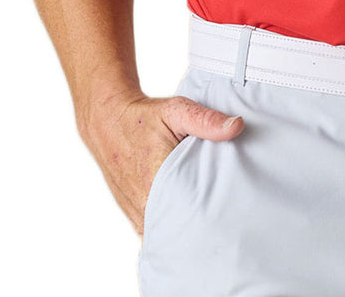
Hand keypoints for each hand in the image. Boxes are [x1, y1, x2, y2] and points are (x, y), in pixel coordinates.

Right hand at [79, 91, 244, 233]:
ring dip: (185, 228)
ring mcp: (136, 212)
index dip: (210, 217)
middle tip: (224, 218)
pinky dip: (170, 226)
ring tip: (209, 221)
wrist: (107, 121)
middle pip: (180, 229)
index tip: (229, 213)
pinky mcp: (133, 212)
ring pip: (166, 233)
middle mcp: (143, 204)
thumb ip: (206, 120)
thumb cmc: (143, 117)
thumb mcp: (176, 110)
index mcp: (156, 183)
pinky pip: (155, 229)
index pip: (189, 216)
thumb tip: (236, 127)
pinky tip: (187, 219)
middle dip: (201, 226)